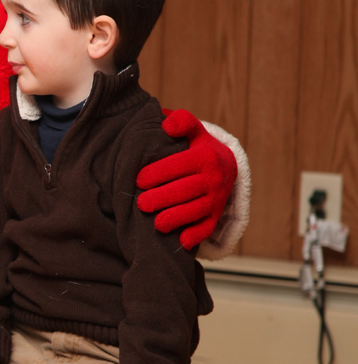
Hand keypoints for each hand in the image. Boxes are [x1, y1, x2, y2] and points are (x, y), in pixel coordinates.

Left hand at [136, 109, 237, 249]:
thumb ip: (182, 121)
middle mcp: (213, 178)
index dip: (158, 173)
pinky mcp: (215, 215)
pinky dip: (196, 236)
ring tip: (156, 224)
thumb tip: (167, 124)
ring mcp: (216, 198)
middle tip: (141, 204)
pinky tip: (182, 241)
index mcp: (204, 156)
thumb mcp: (193, 130)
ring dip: (177, 218)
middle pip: (186, 190)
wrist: (226, 165)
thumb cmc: (197, 146)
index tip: (138, 180)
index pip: (179, 165)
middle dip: (162, 198)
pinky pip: (207, 227)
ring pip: (196, 211)